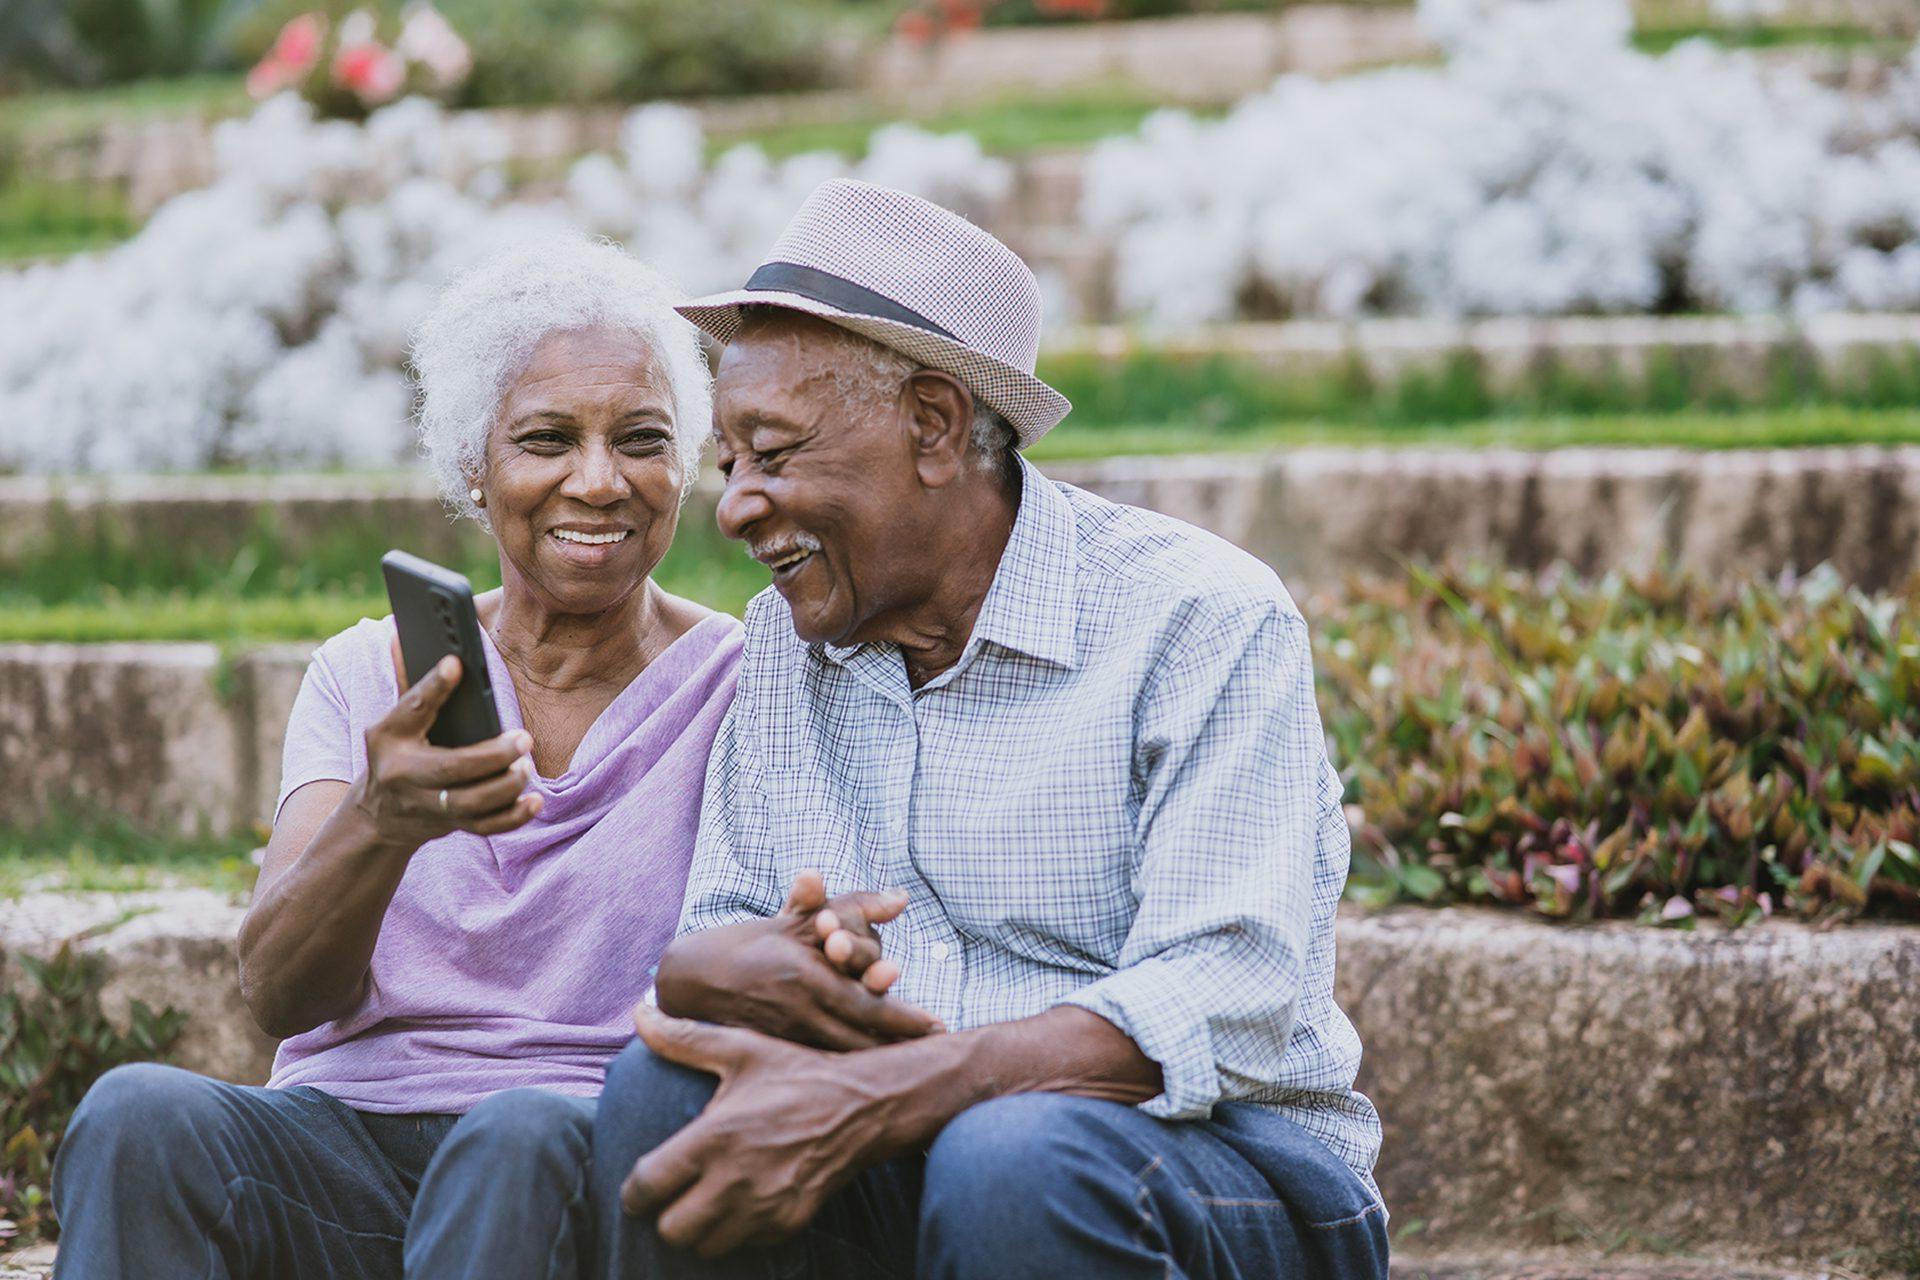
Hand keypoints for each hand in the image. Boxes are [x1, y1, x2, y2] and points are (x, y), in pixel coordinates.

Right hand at [353, 653, 541, 850]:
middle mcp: (403, 774)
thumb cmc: (395, 753)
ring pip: (469, 803)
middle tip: (523, 739)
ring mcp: (425, 804)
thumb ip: (411, 685)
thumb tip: (402, 636)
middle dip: (491, 756)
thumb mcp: (393, 722)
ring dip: (505, 786)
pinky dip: (512, 817)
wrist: (377, 815)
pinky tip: (534, 801)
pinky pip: (483, 827)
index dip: (433, 686)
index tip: (456, 664)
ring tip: (526, 766)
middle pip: (449, 768)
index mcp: (388, 737)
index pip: (412, 708)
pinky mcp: (448, 824)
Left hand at [620, 1007, 888, 1257]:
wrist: (864, 1105)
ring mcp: (764, 1207)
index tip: (639, 1188)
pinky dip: (737, 1232)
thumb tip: (641, 1013)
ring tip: (706, 1203)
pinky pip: (744, 1246)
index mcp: (714, 1137)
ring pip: (704, 1247)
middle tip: (675, 1195)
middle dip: (665, 1215)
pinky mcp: (788, 1224)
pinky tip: (743, 1204)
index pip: (647, 1187)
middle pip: (671, 1229)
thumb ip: (684, 1039)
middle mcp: (735, 1180)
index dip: (633, 1192)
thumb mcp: (742, 1049)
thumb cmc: (798, 1073)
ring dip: (699, 1229)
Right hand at [653, 871, 941, 1050]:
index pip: (868, 1002)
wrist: (688, 980)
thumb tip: (902, 898)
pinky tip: (872, 1086)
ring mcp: (785, 1038)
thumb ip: (852, 906)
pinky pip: (818, 1068)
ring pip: (843, 1058)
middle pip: (863, 1037)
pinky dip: (848, 1074)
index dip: (906, 1018)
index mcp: (807, 974)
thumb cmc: (752, 945)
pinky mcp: (774, 1057)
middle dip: (902, 1046)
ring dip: (880, 1064)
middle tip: (938, 1054)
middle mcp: (798, 1010)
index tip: (939, 1027)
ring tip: (915, 1075)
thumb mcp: (800, 920)